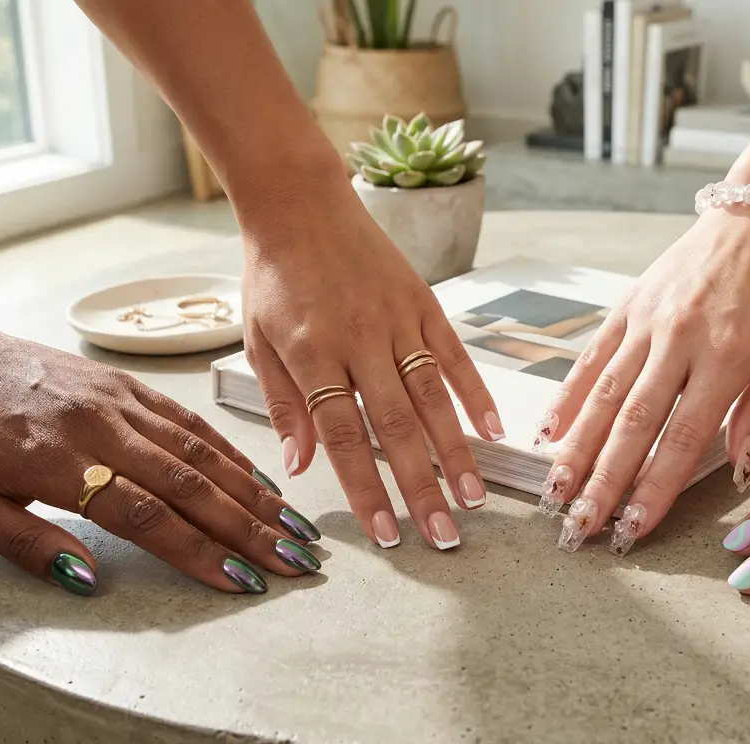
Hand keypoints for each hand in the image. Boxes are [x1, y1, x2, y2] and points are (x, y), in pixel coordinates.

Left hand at [0, 317, 319, 595]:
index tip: (243, 582)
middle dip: (251, 529)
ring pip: (202, 452)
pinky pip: (190, 421)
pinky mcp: (126, 385)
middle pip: (191, 485)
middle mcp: (100, 428)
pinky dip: (232, 454)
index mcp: (58, 463)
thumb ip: (26, 543)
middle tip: (297, 561)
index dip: (199, 552)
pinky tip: (260, 480)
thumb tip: (87, 579)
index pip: (146, 516)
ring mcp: (119, 401)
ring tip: (294, 527)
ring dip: (254, 494)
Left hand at [237, 184, 500, 550]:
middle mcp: (358, 339)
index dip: (366, 489)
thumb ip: (282, 405)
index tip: (387, 533)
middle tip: (444, 537)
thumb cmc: (273, 275)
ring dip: (455, 452)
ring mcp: (396, 319)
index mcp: (311, 355)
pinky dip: (475, 393)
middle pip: (395, 427)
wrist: (299, 201)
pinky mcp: (423, 301)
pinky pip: (455, 354)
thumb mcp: (257, 341)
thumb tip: (300, 469)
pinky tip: (492, 431)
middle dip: (421, 487)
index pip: (342, 436)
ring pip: (432, 396)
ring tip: (473, 498)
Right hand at [536, 206, 749, 554]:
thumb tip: (742, 468)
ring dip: (577, 448)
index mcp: (727, 357)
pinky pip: (590, 358)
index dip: (655, 486)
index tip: (633, 527)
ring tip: (555, 492)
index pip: (683, 436)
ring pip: (603, 395)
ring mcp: (646, 323)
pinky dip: (567, 398)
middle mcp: (678, 341)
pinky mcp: (625, 307)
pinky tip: (548, 435)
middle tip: (580, 526)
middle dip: (604, 481)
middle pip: (633, 423)